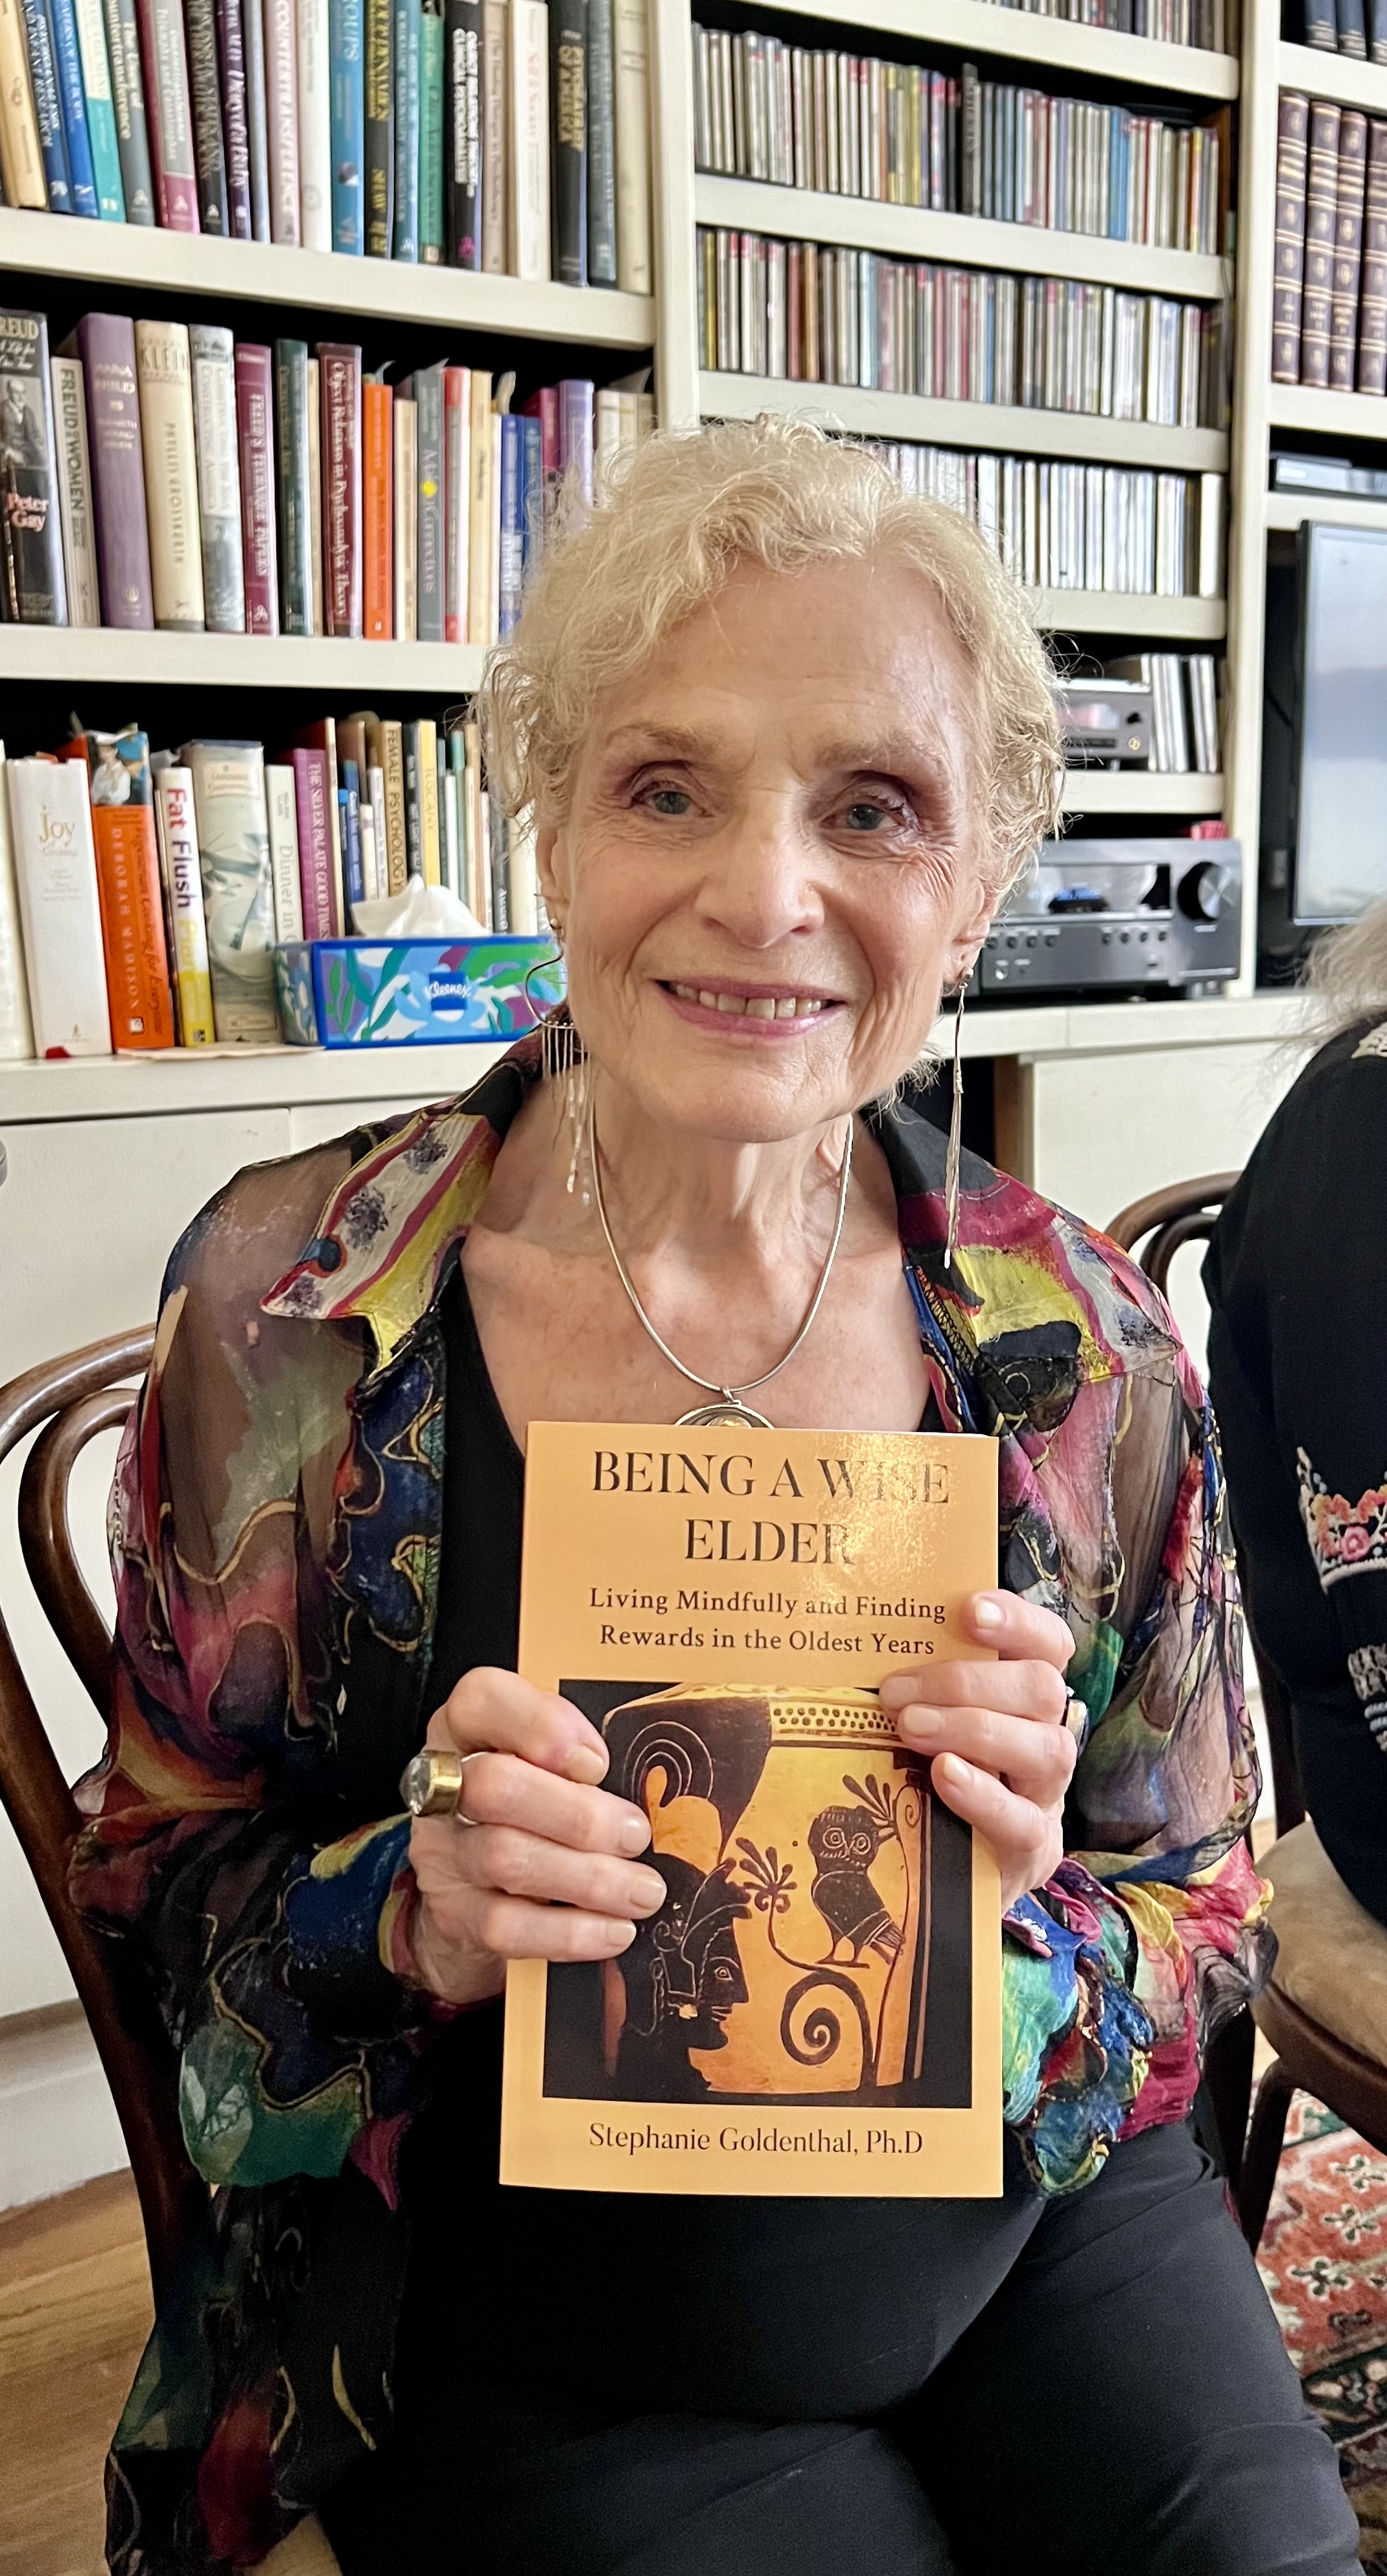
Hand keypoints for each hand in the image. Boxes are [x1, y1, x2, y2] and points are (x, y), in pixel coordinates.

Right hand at [405, 1667, 664, 2006]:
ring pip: (505, 1858)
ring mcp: (444, 1852)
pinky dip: (570, 1931)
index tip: (598, 1763)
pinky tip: (615, 1930)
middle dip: (578, 1815)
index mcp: (468, 1728)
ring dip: (589, 1877)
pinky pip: (506, 1927)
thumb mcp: (552, 1766)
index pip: (481, 1698)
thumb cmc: (535, 1807)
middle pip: (494, 1786)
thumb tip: (654, 1781)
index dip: (541, 1725)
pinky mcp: (454, 1914)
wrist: (479, 1893)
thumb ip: (583, 1759)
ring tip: (643, 1891)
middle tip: (636, 1836)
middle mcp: (444, 1785)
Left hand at [878, 1592, 1076, 1913]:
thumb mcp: (919, 1724)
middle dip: (967, 1681)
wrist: (939, 1879)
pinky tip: (943, 1777)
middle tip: (895, 1690)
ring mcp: (1045, 1797)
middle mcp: (1046, 1739)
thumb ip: (909, 1685)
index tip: (968, 1610)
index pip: (1047, 1643)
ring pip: (1046, 1748)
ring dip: (973, 1728)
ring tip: (909, 1727)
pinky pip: (1024, 1819)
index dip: (1018, 1620)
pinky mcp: (1032, 1850)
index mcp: (1023, 1697)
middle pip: (1042, 1689)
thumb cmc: (921, 1780)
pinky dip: (984, 1793)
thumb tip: (838, 1640)